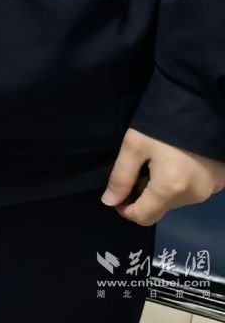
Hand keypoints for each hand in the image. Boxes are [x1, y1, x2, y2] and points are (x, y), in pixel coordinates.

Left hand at [102, 128, 224, 223]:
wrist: (200, 104)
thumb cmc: (162, 124)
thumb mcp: (134, 146)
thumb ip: (121, 177)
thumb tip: (109, 202)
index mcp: (170, 190)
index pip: (144, 218)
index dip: (125, 210)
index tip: (117, 194)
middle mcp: (194, 197)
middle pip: (161, 209)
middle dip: (143, 197)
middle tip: (137, 171)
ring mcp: (210, 190)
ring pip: (177, 201)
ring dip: (162, 190)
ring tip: (156, 163)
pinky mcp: (219, 181)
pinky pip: (193, 191)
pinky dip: (180, 184)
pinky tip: (175, 163)